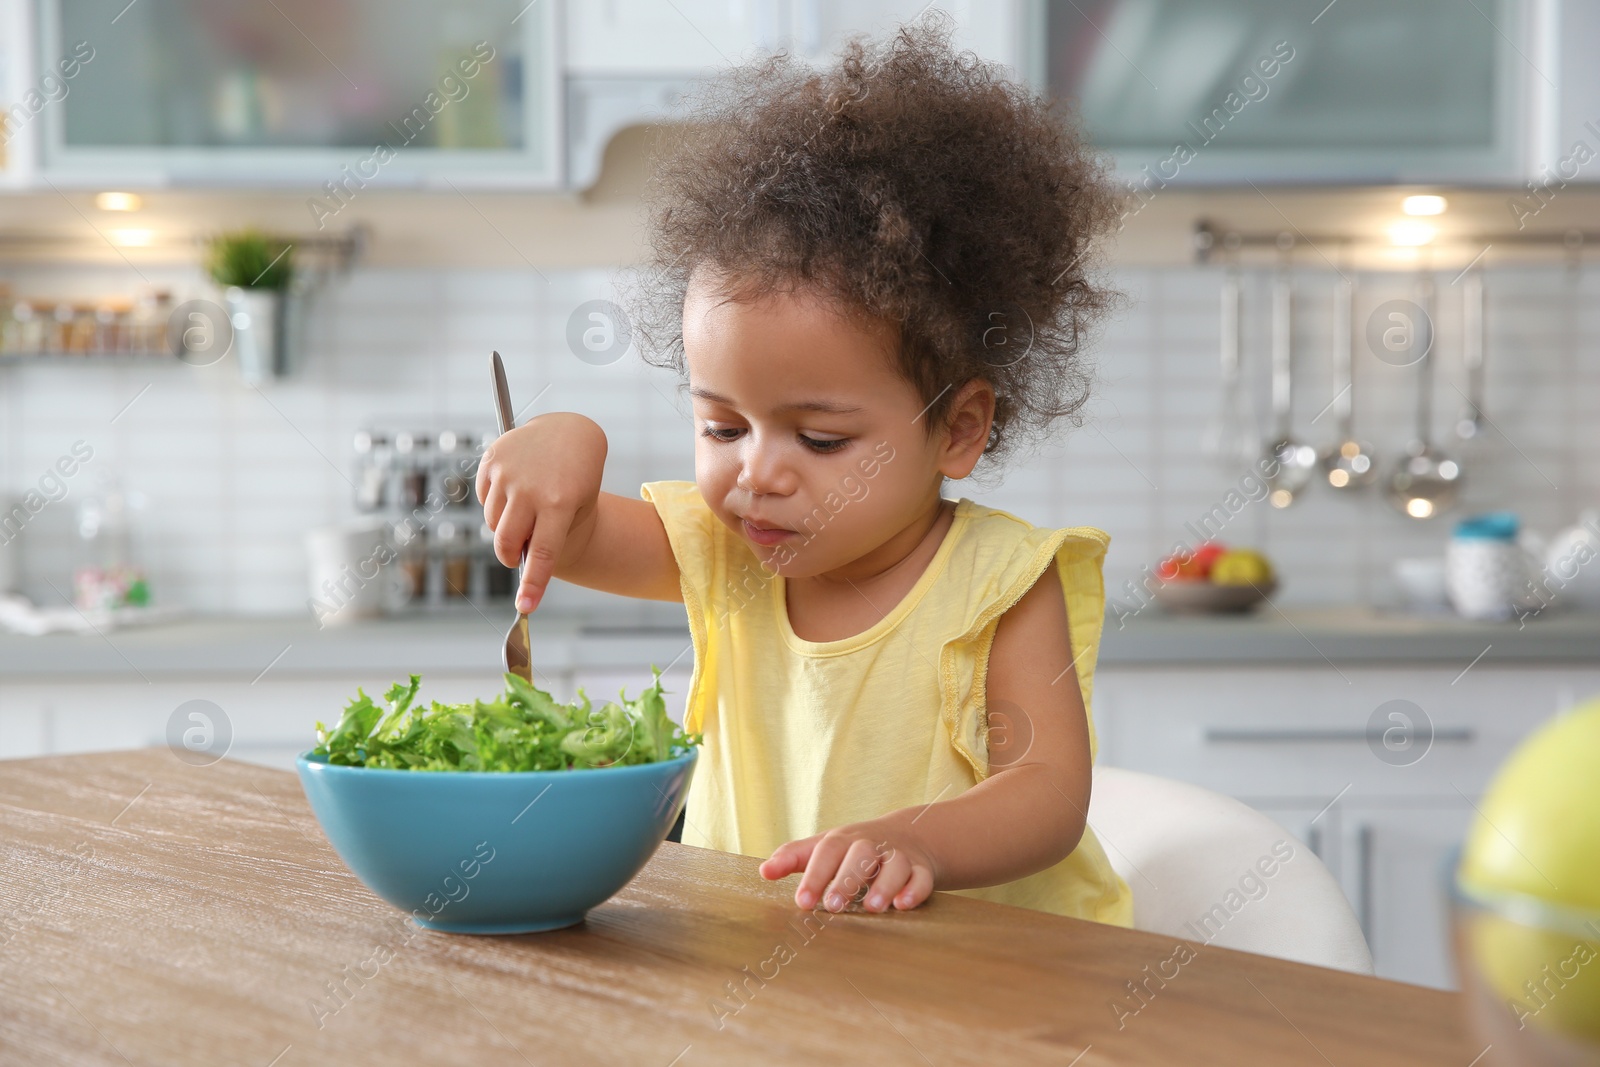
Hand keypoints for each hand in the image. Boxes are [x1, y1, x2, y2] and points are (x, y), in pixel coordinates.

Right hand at [476, 412, 606, 612]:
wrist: (571, 433)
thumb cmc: (577, 480)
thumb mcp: (577, 508)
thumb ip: (548, 536)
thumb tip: (518, 562)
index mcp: (560, 503)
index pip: (543, 553)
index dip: (533, 584)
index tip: (526, 607)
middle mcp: (531, 488)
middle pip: (507, 543)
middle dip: (510, 558)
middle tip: (517, 557)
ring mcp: (508, 473)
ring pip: (493, 523)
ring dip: (506, 526)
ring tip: (527, 507)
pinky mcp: (492, 461)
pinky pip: (485, 499)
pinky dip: (497, 503)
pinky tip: (515, 488)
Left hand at [758, 819, 937, 913]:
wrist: (908, 836)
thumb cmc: (853, 849)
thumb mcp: (824, 848)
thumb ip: (794, 858)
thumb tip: (764, 871)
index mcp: (843, 840)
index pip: (826, 852)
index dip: (814, 876)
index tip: (802, 902)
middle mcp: (871, 845)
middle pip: (860, 854)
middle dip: (847, 879)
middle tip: (834, 906)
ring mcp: (899, 856)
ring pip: (895, 864)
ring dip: (884, 884)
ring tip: (872, 908)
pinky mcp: (921, 869)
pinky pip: (921, 878)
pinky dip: (914, 889)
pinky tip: (903, 905)